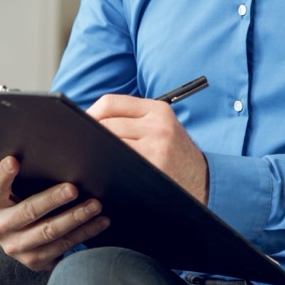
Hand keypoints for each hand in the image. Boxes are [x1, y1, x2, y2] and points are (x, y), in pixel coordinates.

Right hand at [0, 156, 109, 271]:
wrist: (14, 238)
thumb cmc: (18, 202)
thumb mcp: (11, 190)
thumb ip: (22, 175)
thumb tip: (49, 149)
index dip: (4, 174)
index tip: (14, 160)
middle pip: (29, 211)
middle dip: (53, 199)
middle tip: (73, 188)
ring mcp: (17, 248)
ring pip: (50, 232)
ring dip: (76, 218)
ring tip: (95, 205)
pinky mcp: (35, 261)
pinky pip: (63, 247)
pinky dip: (84, 234)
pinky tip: (99, 222)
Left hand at [88, 94, 209, 203]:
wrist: (204, 182)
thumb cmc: (174, 154)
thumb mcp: (161, 127)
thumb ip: (132, 119)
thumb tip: (88, 119)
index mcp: (158, 109)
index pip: (111, 103)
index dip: (90, 113)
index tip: (81, 126)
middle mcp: (158, 124)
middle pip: (107, 123)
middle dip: (89, 135)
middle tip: (80, 146)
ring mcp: (157, 146)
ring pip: (110, 141)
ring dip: (95, 151)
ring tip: (90, 158)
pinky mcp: (154, 166)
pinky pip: (118, 163)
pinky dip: (106, 166)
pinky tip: (103, 171)